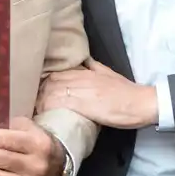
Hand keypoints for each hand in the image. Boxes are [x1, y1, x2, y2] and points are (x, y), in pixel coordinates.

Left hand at [37, 60, 158, 129]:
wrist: (141, 102)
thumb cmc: (126, 91)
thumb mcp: (108, 73)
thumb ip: (93, 66)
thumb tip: (83, 60)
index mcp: (85, 71)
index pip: (56, 74)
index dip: (44, 84)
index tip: (38, 94)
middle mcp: (81, 79)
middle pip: (50, 82)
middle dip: (39, 93)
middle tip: (32, 105)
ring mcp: (82, 91)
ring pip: (52, 92)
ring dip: (41, 102)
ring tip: (35, 112)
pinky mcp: (84, 104)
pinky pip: (60, 103)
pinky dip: (49, 108)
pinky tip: (44, 115)